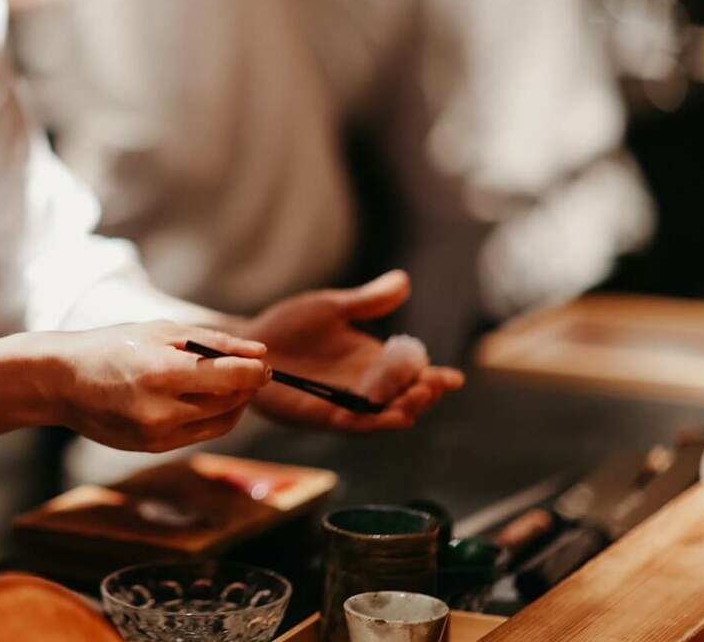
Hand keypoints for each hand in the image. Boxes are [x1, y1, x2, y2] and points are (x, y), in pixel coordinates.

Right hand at [47, 322, 270, 451]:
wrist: (63, 382)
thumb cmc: (113, 346)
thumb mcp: (161, 332)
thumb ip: (214, 342)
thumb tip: (259, 353)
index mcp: (163, 373)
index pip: (232, 378)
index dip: (257, 371)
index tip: (265, 363)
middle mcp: (162, 410)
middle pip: (231, 402)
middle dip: (248, 387)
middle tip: (251, 370)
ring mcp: (157, 434)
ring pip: (220, 423)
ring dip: (234, 404)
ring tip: (228, 383)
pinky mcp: (153, 448)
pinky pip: (199, 434)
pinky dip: (211, 416)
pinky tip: (203, 398)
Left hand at [241, 271, 463, 432]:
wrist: (250, 341)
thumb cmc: (290, 325)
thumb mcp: (332, 308)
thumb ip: (368, 301)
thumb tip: (404, 281)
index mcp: (373, 362)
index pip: (413, 375)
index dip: (435, 379)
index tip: (454, 378)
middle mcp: (363, 386)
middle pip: (404, 400)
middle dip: (421, 396)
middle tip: (430, 386)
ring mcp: (342, 403)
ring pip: (380, 416)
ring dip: (399, 412)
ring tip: (413, 404)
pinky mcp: (318, 414)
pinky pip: (348, 423)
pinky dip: (367, 421)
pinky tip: (381, 416)